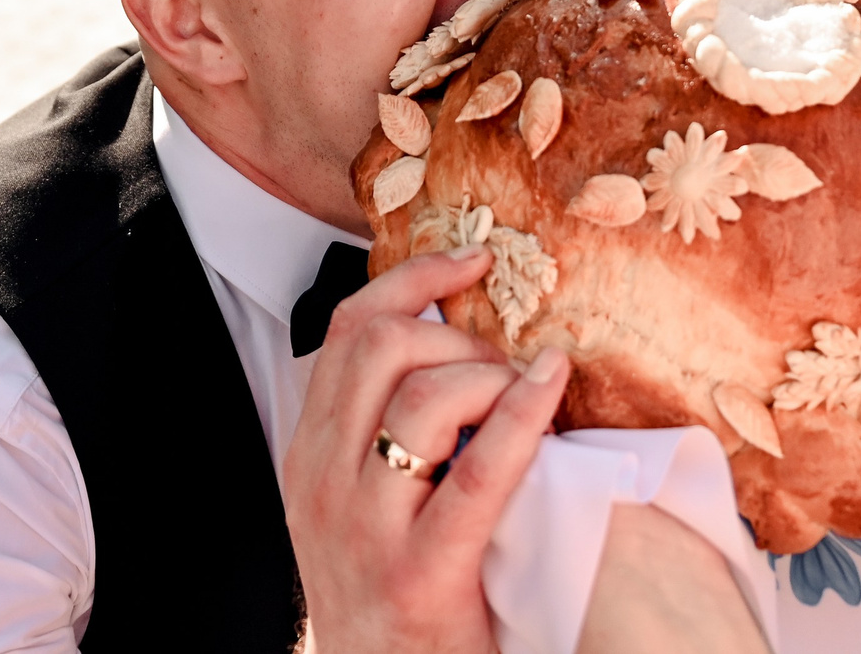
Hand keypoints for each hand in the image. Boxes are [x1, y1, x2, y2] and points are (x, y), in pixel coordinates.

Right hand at [284, 248, 572, 653]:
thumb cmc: (390, 598)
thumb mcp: (359, 506)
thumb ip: (384, 434)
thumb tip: (457, 349)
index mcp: (309, 455)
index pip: (346, 329)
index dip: (414, 278)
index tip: (474, 260)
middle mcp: (324, 481)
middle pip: (381, 347)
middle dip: (457, 333)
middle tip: (504, 363)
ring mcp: (366, 529)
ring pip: (424, 397)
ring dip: (491, 378)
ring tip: (526, 399)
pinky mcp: (420, 574)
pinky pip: (479, 471)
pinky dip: (522, 414)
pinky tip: (551, 388)